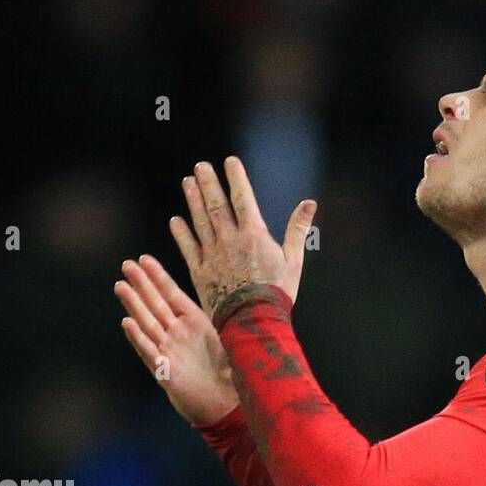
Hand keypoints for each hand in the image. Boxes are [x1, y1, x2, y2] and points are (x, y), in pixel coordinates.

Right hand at [115, 255, 238, 424]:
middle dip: (141, 284)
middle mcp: (179, 334)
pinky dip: (138, 338)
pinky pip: (149, 352)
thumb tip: (241, 297)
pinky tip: (127, 323)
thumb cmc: (232, 375)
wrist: (228, 406)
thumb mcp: (232, 342)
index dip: (159, 277)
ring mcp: (170, 351)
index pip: (173, 294)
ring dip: (134, 305)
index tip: (144, 258)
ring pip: (148, 323)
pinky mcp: (165, 371)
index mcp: (195, 324)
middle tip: (126, 264)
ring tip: (121, 286)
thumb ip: (229, 321)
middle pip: (156, 304)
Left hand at [170, 156, 316, 324]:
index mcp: (254, 235)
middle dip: (208, 183)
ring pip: (200, 222)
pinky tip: (175, 221)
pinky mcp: (201, 273)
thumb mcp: (293, 261)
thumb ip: (298, 229)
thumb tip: (310, 203)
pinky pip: (188, 248)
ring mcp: (213, 256)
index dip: (235, 177)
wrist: (255, 323)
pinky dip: (181, 234)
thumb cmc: (277, 294)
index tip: (229, 162)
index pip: (242, 198)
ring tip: (187, 183)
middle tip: (200, 167)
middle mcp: (230, 240)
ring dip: (193, 201)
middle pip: (216, 205)